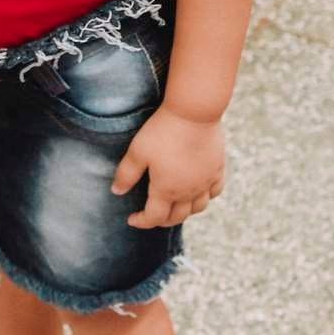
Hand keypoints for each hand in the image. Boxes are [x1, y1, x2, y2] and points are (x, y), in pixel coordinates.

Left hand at [110, 108, 224, 227]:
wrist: (194, 113)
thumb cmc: (163, 131)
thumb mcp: (138, 151)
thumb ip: (126, 174)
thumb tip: (116, 192)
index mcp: (166, 190)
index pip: (154, 217)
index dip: (141, 221)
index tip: (131, 219)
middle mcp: (188, 192)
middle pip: (176, 217)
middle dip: (161, 220)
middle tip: (151, 215)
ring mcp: (205, 182)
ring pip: (198, 208)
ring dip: (185, 212)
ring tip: (175, 206)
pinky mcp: (217, 169)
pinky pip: (215, 191)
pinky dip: (205, 197)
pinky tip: (200, 191)